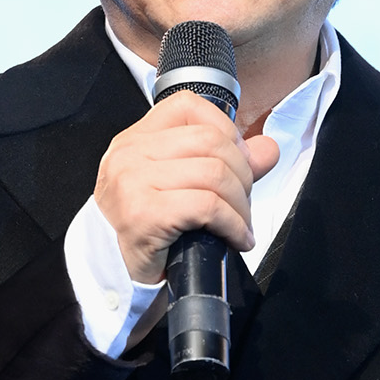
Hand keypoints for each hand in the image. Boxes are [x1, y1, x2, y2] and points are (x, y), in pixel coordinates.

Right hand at [94, 91, 279, 284]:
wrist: (112, 272)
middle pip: (211, 142)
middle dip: (242, 174)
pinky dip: (233, 225)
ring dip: (240, 205)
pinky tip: (236, 238)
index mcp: (136, 139)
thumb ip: (225, 163)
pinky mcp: (145, 214)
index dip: (226, 130)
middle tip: (242, 202)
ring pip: (214, 174)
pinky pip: (208, 207)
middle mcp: (130, 154)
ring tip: (240, 224)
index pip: (189, 107)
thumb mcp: (181, 186)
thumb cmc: (146, 229)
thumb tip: (267, 149)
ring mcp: (133, 182)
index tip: (240, 161)